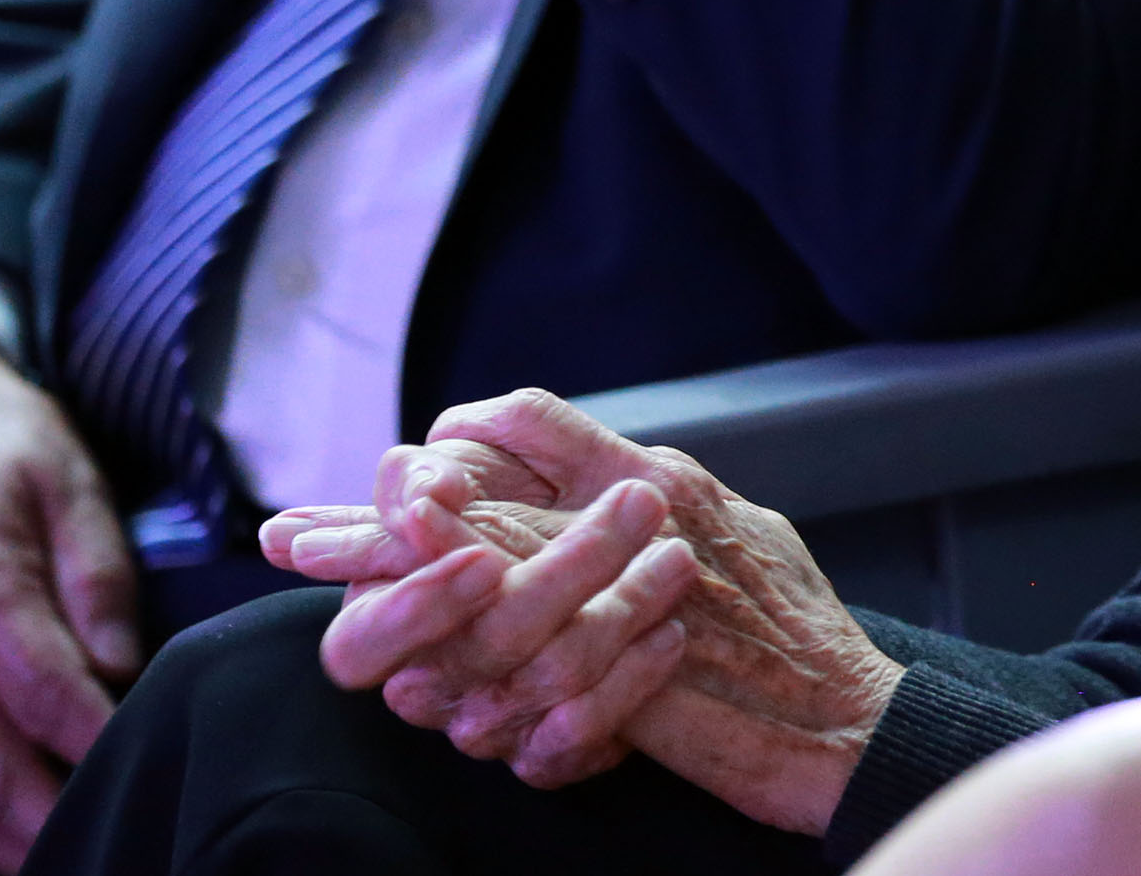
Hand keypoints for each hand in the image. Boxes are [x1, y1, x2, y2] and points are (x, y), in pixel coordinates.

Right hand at [0, 321, 140, 872]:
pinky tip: (44, 831)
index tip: (171, 769)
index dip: (108, 745)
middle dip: (67, 818)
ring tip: (106, 852)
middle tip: (146, 837)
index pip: (48, 701)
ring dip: (22, 839)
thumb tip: (126, 670)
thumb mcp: (71, 480)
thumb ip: (99, 578)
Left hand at [265, 387, 904, 829]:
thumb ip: (665, 505)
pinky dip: (447, 658)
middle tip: (292, 532)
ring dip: (386, 577)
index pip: (533, 422)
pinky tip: (391, 664)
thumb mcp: (738, 532)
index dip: (455, 437)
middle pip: (477, 493)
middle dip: (375, 514)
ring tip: (314, 578)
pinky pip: (514, 659)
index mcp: (661, 478)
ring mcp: (631, 595)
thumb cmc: (799, 631)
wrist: (848, 717)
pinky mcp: (626, 674)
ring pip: (480, 568)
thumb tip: (600, 482)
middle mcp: (639, 518)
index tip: (399, 469)